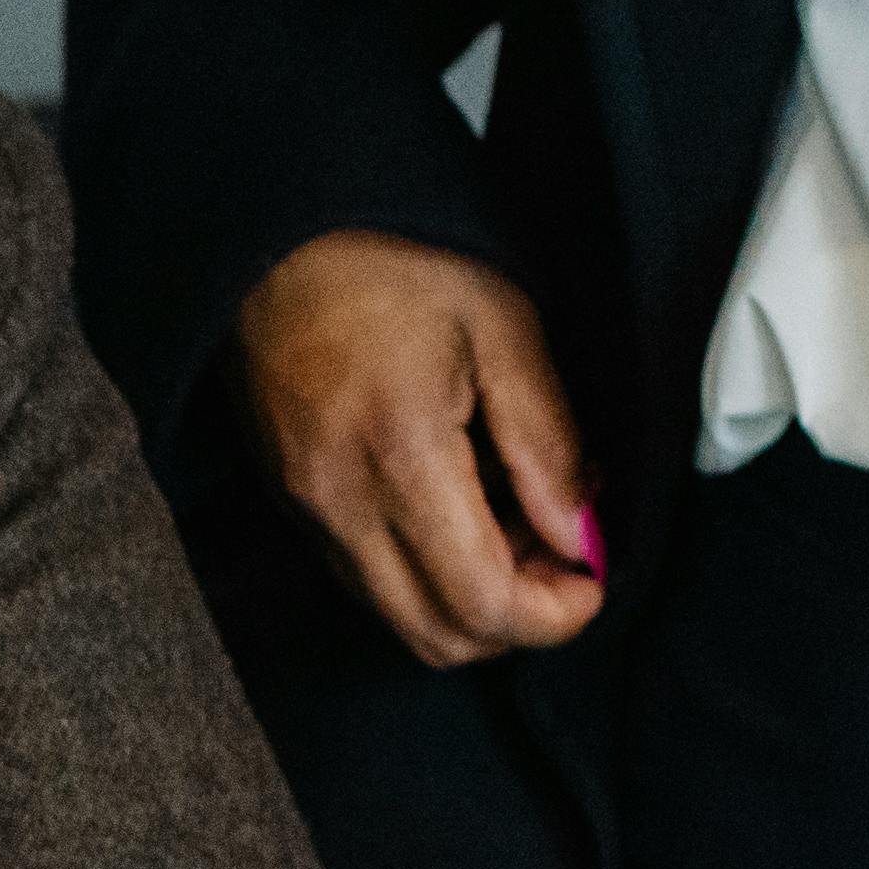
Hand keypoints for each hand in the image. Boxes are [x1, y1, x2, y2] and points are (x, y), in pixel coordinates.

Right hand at [231, 232, 605, 669]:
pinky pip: (366, 582)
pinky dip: (426, 576)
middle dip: (515, 621)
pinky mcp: (292, 503)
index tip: (595, 574)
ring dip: (470, 602)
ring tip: (516, 527)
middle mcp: (340, 505)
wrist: (273, 230)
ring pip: (398, 621)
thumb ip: (547, 440)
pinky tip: (462, 512)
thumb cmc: (393, 255)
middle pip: (436, 637)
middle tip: (562, 556)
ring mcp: (307, 512)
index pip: (481, 602)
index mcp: (399, 456)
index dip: (554, 613)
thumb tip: (580, 533)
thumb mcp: (502, 323)